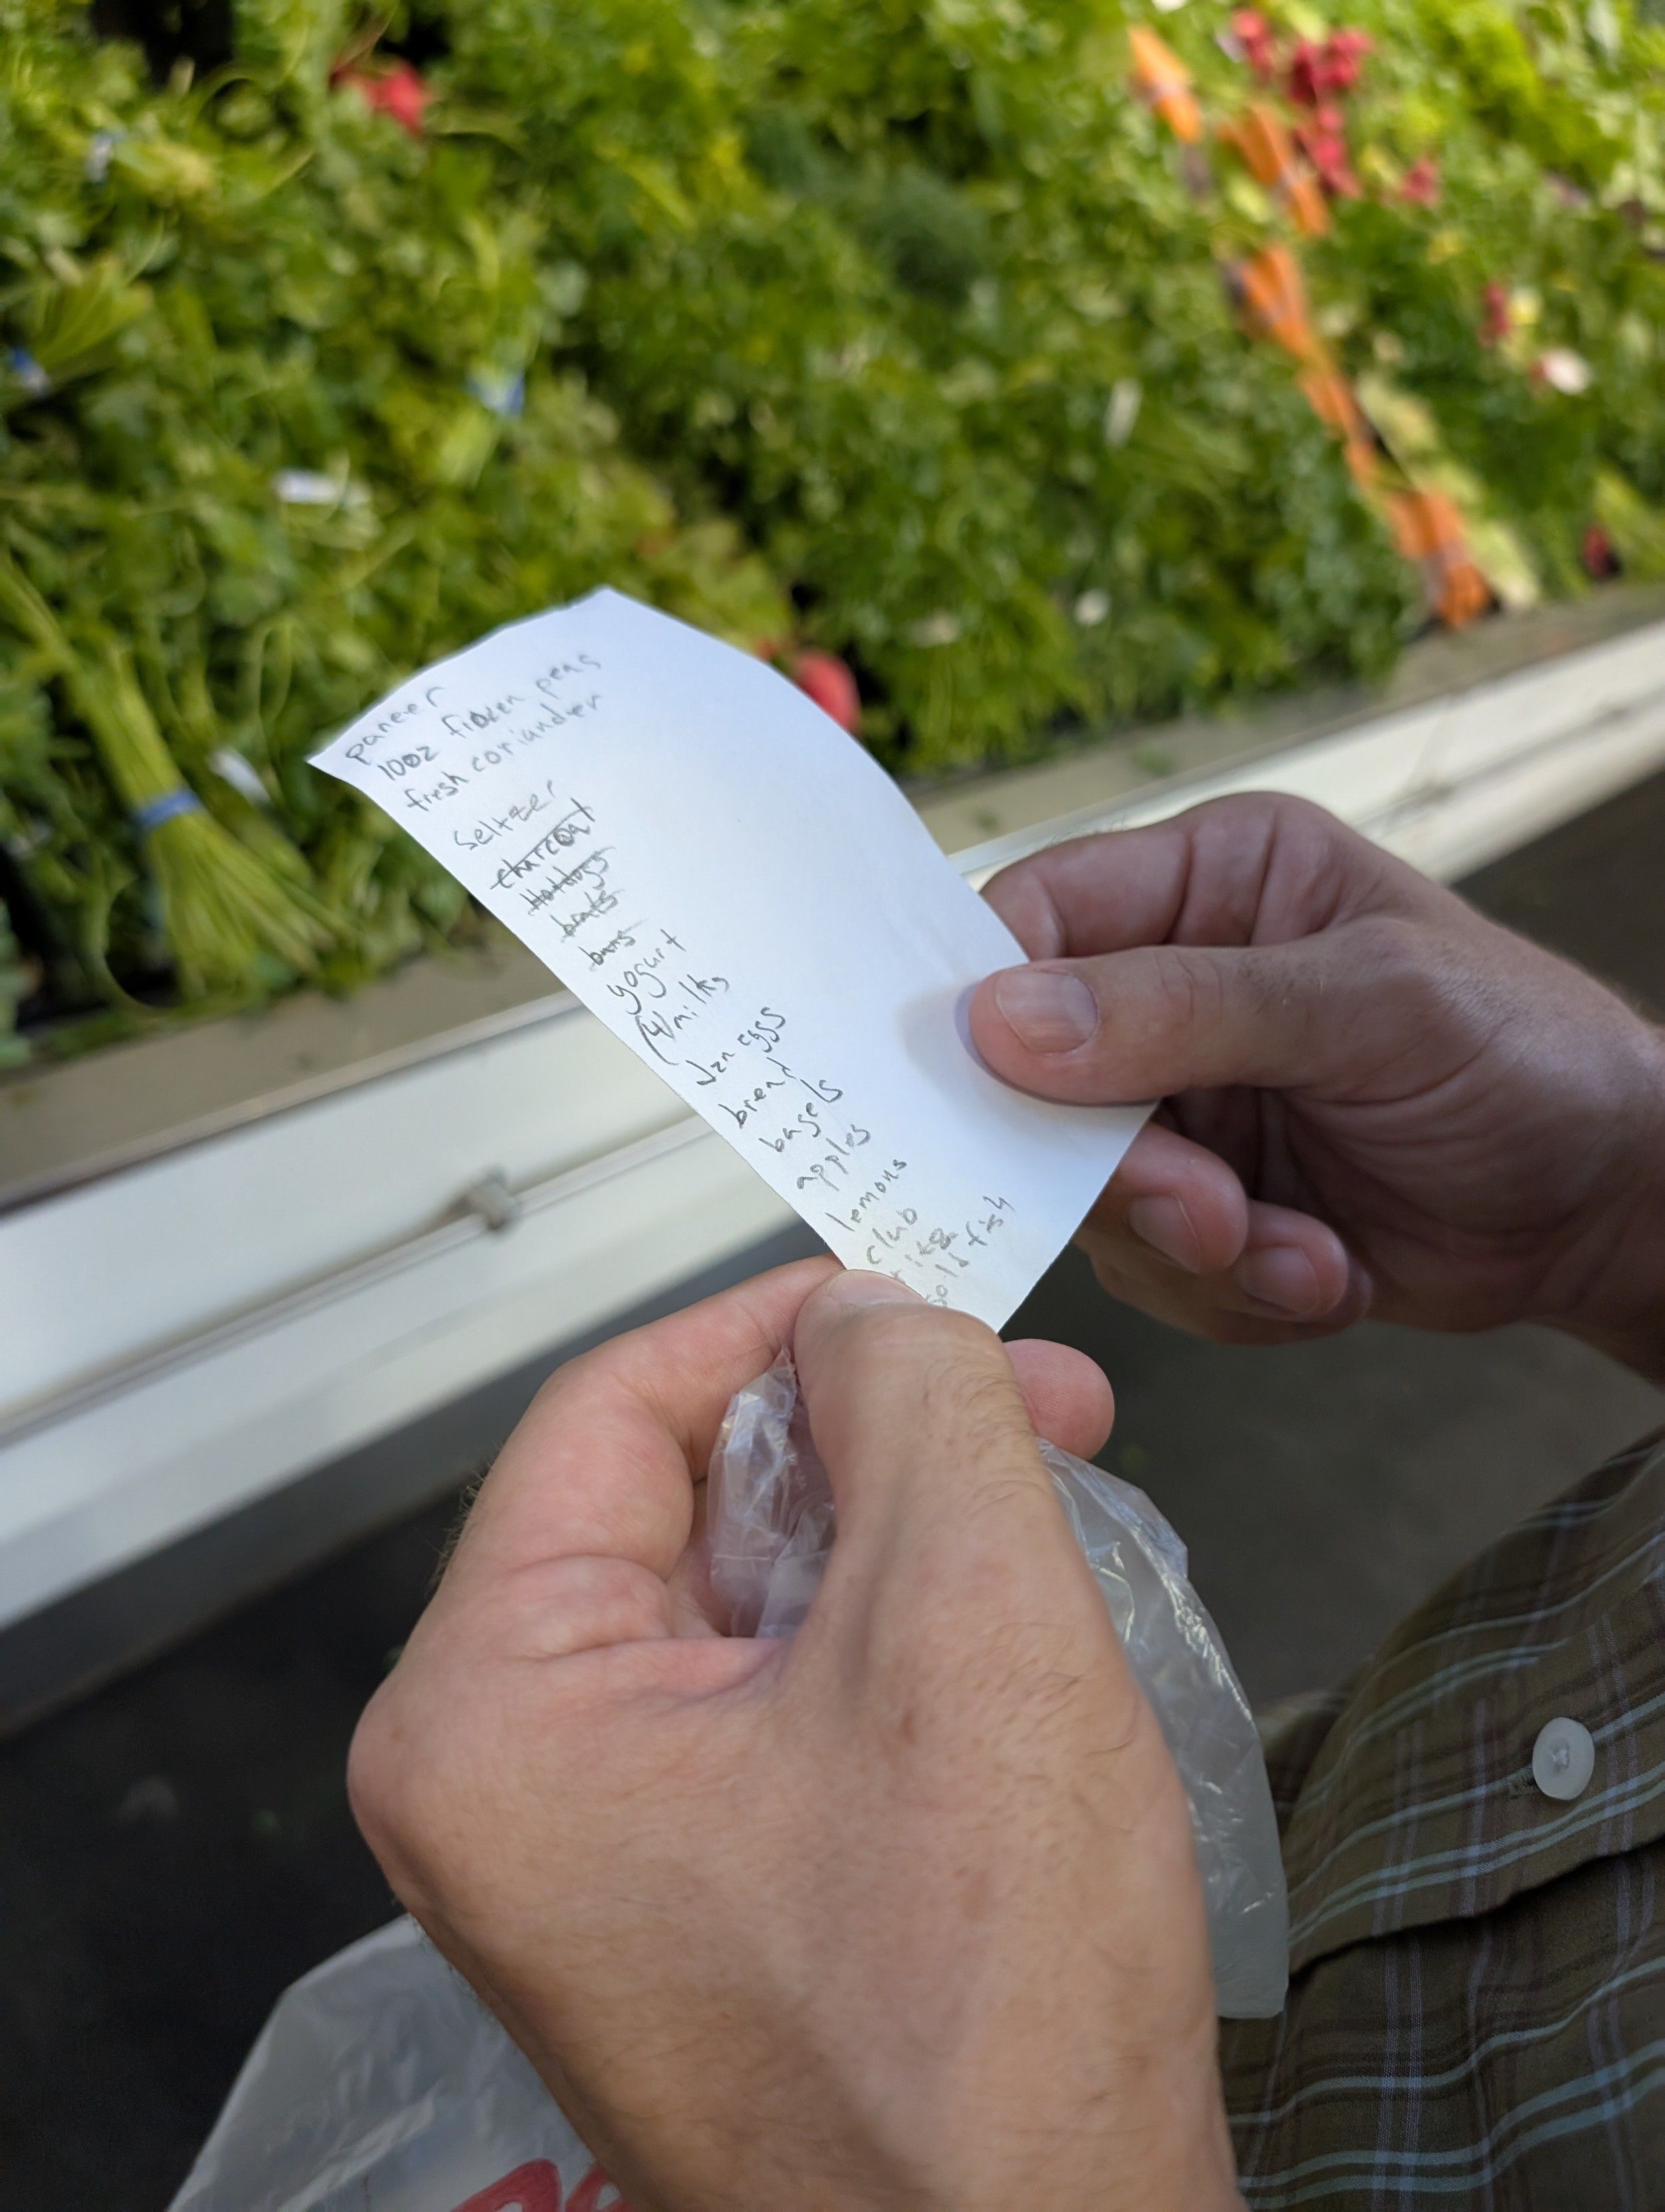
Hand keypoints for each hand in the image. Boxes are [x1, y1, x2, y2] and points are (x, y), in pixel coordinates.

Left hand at [349, 1260, 1239, 2211]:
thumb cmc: (984, 2028)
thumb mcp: (967, 1622)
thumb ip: (910, 1403)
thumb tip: (868, 1312)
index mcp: (488, 1715)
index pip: (608, 1413)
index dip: (773, 1325)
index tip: (906, 1294)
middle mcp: (506, 1787)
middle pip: (681, 1503)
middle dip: (866, 1437)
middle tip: (1028, 1403)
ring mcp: (596, 1858)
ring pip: (747, 1599)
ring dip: (900, 1539)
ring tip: (1050, 1515)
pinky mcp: (692, 1902)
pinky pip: (775, 1705)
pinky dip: (894, 1644)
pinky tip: (1011, 1633)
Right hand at [969, 793, 1664, 1376]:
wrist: (1606, 1207)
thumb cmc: (1522, 1054)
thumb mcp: (1367, 1004)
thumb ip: (1186, 1008)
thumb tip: (997, 1023)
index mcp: (1208, 882)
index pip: (1034, 918)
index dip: (988, 1002)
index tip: (990, 1091)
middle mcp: (1173, 988)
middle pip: (1035, 1079)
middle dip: (1120, 1169)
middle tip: (1212, 1212)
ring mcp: (1182, 1105)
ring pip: (1085, 1194)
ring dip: (1196, 1247)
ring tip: (1310, 1255)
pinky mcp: (1203, 1206)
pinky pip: (1150, 1270)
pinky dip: (1236, 1293)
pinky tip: (1330, 1276)